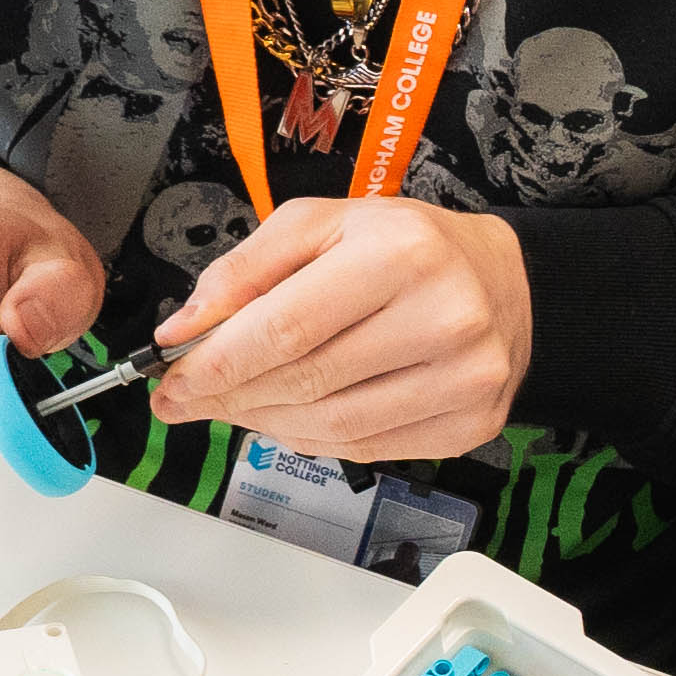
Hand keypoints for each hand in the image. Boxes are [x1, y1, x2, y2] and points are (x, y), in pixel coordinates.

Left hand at [152, 197, 535, 462]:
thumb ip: (245, 270)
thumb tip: (183, 331)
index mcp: (402, 254)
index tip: (171, 380)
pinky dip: (313, 441)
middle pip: (306, 382)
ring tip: (235, 406)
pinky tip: (290, 419)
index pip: (286, 328)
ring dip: (265, 424)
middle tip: (187, 399)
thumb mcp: (321, 224)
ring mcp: (465, 379)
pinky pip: (367, 450)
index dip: (217, 363)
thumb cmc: (409, 246)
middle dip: (230, 396)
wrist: (504, 279)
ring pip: (333, 427)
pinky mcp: (471, 423)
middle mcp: (444, 317)